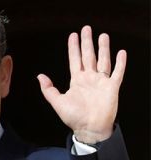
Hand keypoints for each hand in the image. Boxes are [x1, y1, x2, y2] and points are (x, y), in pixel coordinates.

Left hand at [37, 25, 125, 143]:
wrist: (89, 129)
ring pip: (103, 60)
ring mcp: (101, 82)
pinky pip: (117, 72)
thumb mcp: (58, 102)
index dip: (73, 48)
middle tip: (86, 29)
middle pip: (88, 56)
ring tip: (102, 35)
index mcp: (77, 81)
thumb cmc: (74, 118)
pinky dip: (120, 63)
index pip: (74, 60)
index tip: (73, 36)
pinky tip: (121, 52)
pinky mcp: (112, 87)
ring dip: (103, 48)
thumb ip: (49, 89)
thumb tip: (40, 76)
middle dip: (87, 42)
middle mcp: (89, 79)